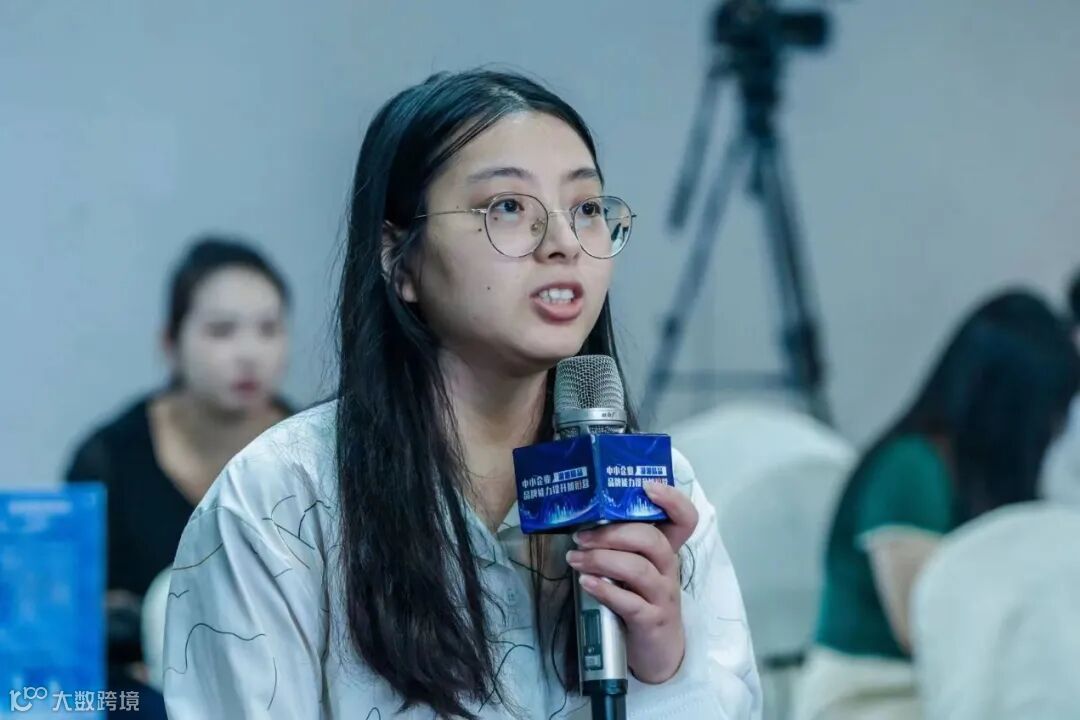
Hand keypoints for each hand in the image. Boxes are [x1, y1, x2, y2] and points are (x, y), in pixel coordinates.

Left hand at [565, 481, 698, 683]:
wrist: (657, 651)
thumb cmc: (640, 600)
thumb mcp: (636, 569)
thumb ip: (621, 546)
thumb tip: (584, 520)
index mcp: (666, 551)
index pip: (684, 519)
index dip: (672, 500)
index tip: (646, 487)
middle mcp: (669, 569)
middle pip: (651, 540)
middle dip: (612, 533)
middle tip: (581, 536)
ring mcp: (663, 596)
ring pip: (638, 569)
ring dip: (601, 560)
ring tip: (575, 559)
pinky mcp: (651, 621)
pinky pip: (629, 602)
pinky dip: (605, 590)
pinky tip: (586, 583)